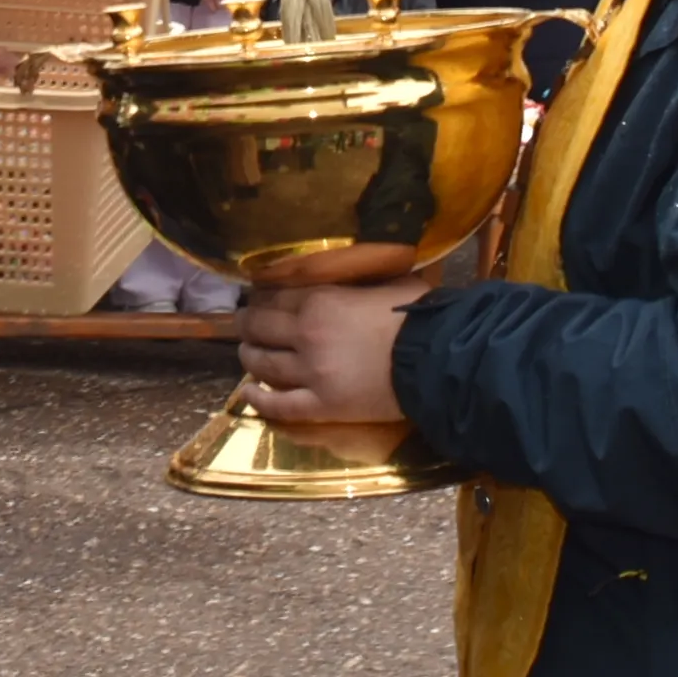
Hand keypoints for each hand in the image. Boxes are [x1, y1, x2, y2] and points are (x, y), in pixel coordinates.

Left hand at [235, 276, 425, 423]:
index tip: (255, 299)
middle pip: (260, 328)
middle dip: (246, 325)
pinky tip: (248, 394)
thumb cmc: (418, 317)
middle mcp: (306, 335)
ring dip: (249, 357)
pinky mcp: (321, 406)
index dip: (260, 298)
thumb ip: (361, 281)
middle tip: (242, 325)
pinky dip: (259, 400)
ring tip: (246, 354)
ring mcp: (310, 373)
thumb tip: (362, 269)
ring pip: (263, 364)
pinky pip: (279, 405)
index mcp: (320, 301)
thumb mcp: (386, 284)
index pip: (275, 297)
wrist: (435, 361)